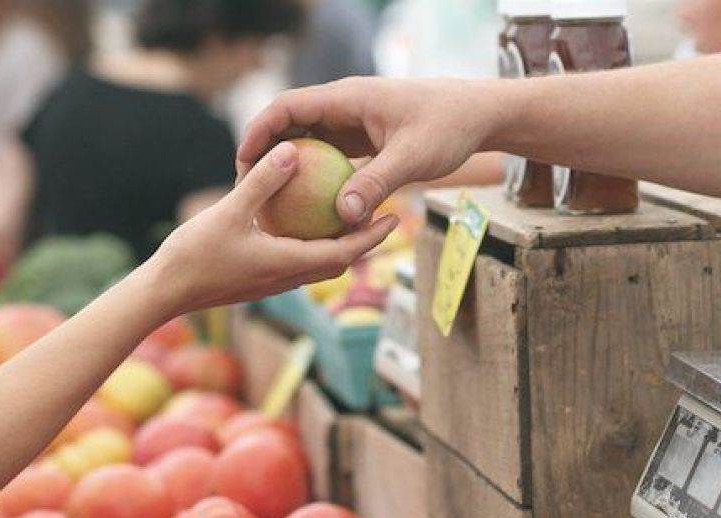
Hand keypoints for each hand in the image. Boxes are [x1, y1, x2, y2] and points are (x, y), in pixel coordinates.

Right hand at [151, 141, 398, 314]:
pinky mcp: (259, 280)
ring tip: (350, 217)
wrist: (165, 293)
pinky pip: (296, 262)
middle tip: (383, 215)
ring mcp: (273, 282)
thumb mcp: (230, 211)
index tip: (394, 218)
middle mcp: (287, 278)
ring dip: (339, 245)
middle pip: (339, 261)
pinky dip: (311, 245)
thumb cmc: (194, 255)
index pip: (345, 253)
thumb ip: (263, 182)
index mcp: (289, 264)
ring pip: (318, 264)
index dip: (372, 237)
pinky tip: (303, 224)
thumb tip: (292, 151)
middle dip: (364, 241)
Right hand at [237, 77, 499, 226]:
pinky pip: (330, 157)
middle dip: (265, 153)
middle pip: (290, 125)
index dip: (259, 132)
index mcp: (347, 98)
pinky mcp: (363, 140)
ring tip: (270, 202)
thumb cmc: (448, 127)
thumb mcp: (412, 158)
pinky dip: (316, 178)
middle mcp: (344, 107)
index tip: (243, 162)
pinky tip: (309, 209)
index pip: (288, 107)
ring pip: (308, 142)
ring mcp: (353, 123)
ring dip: (289, 168)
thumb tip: (343, 217)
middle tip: (247, 188)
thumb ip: (376, 184)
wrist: (477, 115)